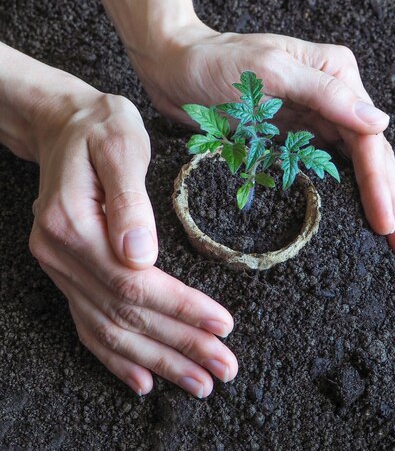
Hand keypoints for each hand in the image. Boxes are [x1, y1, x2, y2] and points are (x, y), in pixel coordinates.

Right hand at [29, 88, 236, 396]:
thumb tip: (141, 254)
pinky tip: (143, 379)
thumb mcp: (120, 145)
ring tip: (198, 382)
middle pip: (124, 313)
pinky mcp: (67, 271)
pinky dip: (116, 357)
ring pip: (109, 328)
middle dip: (178, 345)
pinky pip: (88, 324)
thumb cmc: (100, 127)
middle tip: (224, 367)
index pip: (133, 281)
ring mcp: (59, 267)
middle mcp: (60, 254)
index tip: (221, 325)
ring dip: (156, 360)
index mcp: (73, 224)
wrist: (64, 124)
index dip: (180, 308)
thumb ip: (129, 198)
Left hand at [128, 18, 394, 260]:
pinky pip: (332, 168)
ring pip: (358, 165)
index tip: (387, 224)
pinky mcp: (294, 135)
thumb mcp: (270, 71)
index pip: (368, 138)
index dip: (380, 184)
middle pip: (372, 155)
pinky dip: (353, 192)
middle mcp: (332, 95)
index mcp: (335, 74)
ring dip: (383, 199)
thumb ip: (325, 94)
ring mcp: (315, 117)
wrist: (173, 65)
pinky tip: (369, 210)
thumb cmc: (214, 63)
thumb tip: (380, 123)